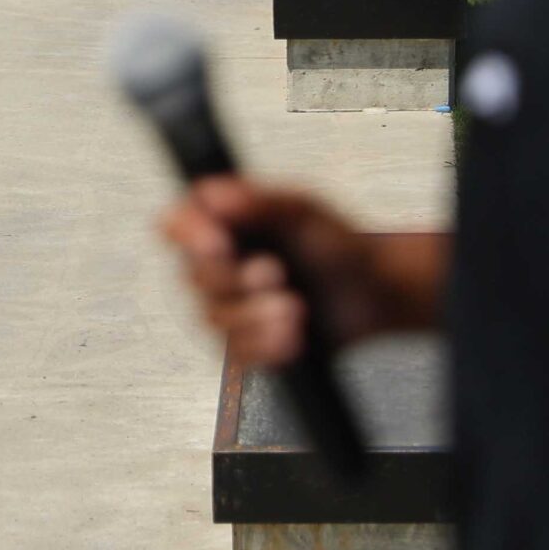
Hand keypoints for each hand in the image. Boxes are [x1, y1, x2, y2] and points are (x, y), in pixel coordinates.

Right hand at [161, 177, 394, 367]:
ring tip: (295, 310)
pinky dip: (266, 346)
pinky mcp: (243, 345)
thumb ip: (259, 201)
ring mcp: (226, 308)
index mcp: (222, 224)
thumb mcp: (305, 212)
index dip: (187, 234)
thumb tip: (214, 195)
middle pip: (192, 276)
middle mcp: (216, 266)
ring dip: (255, 317)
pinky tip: (292, 337)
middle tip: (275, 273)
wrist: (372, 296)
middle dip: (236, 280)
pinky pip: (235, 354)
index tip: (219, 243)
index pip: (175, 224)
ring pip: (211, 320)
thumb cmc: (338, 248)